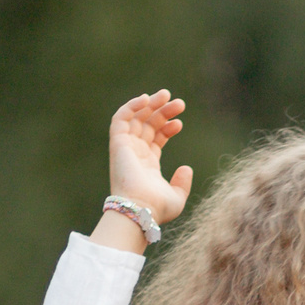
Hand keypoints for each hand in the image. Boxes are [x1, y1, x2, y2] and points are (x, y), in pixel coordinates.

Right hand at [109, 90, 193, 222]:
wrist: (140, 209)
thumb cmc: (157, 208)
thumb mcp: (177, 197)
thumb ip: (182, 183)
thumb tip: (186, 168)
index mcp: (147, 164)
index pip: (156, 138)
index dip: (168, 127)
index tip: (180, 123)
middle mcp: (136, 154)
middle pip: (148, 124)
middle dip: (163, 111)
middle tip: (180, 103)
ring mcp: (126, 147)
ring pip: (136, 118)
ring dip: (151, 104)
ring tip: (167, 95)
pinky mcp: (118, 143)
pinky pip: (120, 118)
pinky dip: (131, 106)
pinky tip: (146, 99)